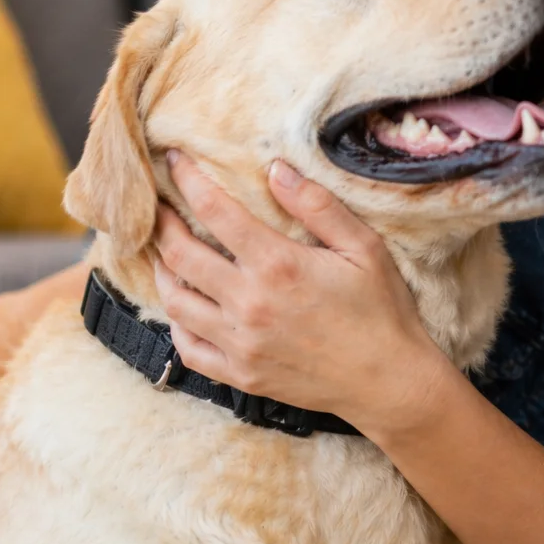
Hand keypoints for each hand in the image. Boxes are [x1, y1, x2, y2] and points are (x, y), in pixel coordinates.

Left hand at [152, 151, 449, 434]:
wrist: (389, 382)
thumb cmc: (383, 310)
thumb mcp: (364, 248)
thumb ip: (318, 206)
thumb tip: (275, 170)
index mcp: (279, 265)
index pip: (215, 212)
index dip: (188, 181)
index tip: (174, 161)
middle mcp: (249, 303)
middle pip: (181, 255)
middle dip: (161, 223)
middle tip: (155, 206)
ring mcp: (240, 343)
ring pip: (175, 301)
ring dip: (162, 271)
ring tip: (161, 252)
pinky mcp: (241, 374)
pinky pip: (188, 348)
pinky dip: (176, 324)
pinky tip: (183, 307)